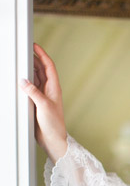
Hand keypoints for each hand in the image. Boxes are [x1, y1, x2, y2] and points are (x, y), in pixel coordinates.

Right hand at [19, 44, 67, 161]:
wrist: (52, 139)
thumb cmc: (54, 124)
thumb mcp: (43, 106)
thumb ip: (33, 92)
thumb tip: (23, 80)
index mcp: (54, 88)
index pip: (49, 67)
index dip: (42, 55)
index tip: (35, 46)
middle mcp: (49, 90)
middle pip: (41, 70)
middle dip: (34, 59)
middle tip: (25, 50)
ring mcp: (42, 96)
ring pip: (35, 77)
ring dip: (29, 69)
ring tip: (21, 61)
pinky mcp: (36, 102)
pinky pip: (30, 87)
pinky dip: (25, 81)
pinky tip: (19, 78)